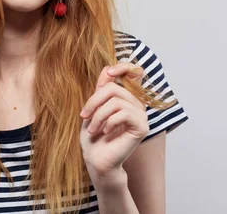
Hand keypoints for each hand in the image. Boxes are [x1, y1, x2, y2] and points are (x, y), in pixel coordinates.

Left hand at [79, 63, 149, 179]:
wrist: (96, 159)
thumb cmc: (93, 136)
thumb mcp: (93, 108)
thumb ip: (102, 88)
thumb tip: (107, 68)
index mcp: (128, 98)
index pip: (135, 73)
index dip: (123, 67)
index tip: (108, 74)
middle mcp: (138, 104)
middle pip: (115, 88)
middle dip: (94, 101)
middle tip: (84, 115)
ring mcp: (142, 116)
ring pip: (117, 101)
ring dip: (99, 115)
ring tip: (93, 128)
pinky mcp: (142, 127)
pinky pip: (124, 113)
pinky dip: (109, 121)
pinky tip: (105, 131)